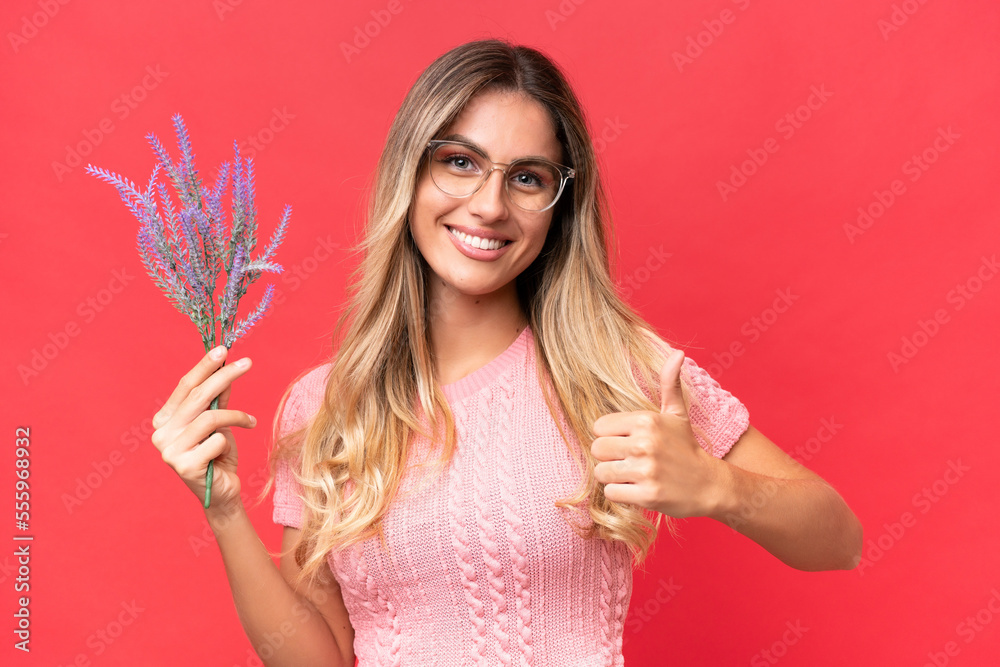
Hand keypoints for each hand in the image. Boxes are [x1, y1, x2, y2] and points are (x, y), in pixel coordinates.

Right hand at [150, 346, 256, 516]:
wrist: (222, 493)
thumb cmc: (218, 455)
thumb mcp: (220, 422)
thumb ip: (219, 399)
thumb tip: (226, 367)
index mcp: (165, 420)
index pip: (185, 386)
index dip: (205, 367)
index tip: (223, 350)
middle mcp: (161, 434)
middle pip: (198, 396)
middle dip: (225, 376)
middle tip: (248, 363)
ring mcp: (169, 451)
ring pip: (211, 418)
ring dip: (237, 417)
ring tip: (251, 422)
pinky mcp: (183, 466)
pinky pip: (217, 440)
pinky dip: (229, 442)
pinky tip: (228, 452)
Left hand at [591, 349, 726, 517]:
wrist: (710, 485)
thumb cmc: (686, 448)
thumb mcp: (677, 414)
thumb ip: (670, 383)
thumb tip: (677, 353)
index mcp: (646, 420)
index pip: (598, 427)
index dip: (610, 436)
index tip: (627, 442)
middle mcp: (645, 443)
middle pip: (597, 449)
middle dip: (609, 457)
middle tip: (629, 461)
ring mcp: (646, 470)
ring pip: (601, 472)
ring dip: (613, 478)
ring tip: (633, 476)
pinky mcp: (647, 495)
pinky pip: (611, 493)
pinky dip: (621, 495)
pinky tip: (638, 490)